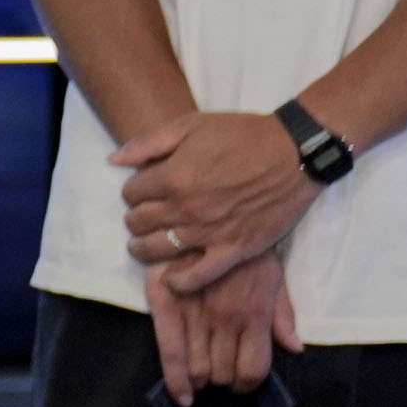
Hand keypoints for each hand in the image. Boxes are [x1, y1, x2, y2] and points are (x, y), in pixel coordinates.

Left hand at [110, 108, 319, 292]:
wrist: (294, 153)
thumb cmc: (242, 135)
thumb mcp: (191, 125)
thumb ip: (148, 143)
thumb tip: (112, 160)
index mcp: (172, 176)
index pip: (130, 193)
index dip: (132, 192)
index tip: (141, 192)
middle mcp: (186, 208)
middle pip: (139, 223)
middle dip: (135, 219)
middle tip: (141, 218)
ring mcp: (210, 232)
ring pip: (159, 250)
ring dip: (144, 249)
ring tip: (143, 246)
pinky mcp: (235, 249)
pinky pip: (199, 276)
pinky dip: (180, 281)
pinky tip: (171, 278)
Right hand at [150, 246, 298, 405]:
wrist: (206, 206)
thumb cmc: (244, 242)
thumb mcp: (273, 273)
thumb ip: (283, 314)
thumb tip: (294, 348)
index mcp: (255, 311)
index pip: (254, 369)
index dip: (247, 384)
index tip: (241, 384)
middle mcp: (227, 317)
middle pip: (224, 374)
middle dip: (221, 379)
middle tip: (218, 372)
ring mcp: (196, 312)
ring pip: (199, 369)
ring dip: (200, 379)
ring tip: (200, 371)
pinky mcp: (166, 303)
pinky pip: (170, 353)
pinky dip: (176, 381)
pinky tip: (181, 396)